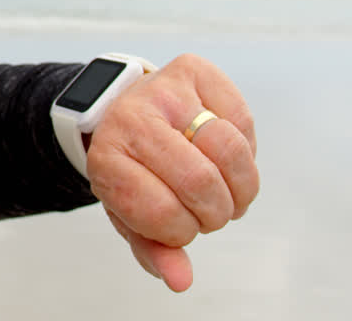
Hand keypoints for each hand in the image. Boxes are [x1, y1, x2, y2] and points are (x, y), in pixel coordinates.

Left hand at [85, 54, 258, 291]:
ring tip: (225, 191)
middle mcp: (130, 118)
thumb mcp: (133, 215)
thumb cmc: (134, 171)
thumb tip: (181, 281)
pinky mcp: (194, 70)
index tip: (180, 227)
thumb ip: (154, 250)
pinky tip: (225, 155)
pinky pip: (243, 120)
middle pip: (202, 181)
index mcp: (105, 159)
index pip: (163, 212)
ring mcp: (162, 89)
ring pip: (230, 149)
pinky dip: (246, 149)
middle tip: (209, 212)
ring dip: (240, 186)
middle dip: (216, 211)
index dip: (183, 231)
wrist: (122, 112)